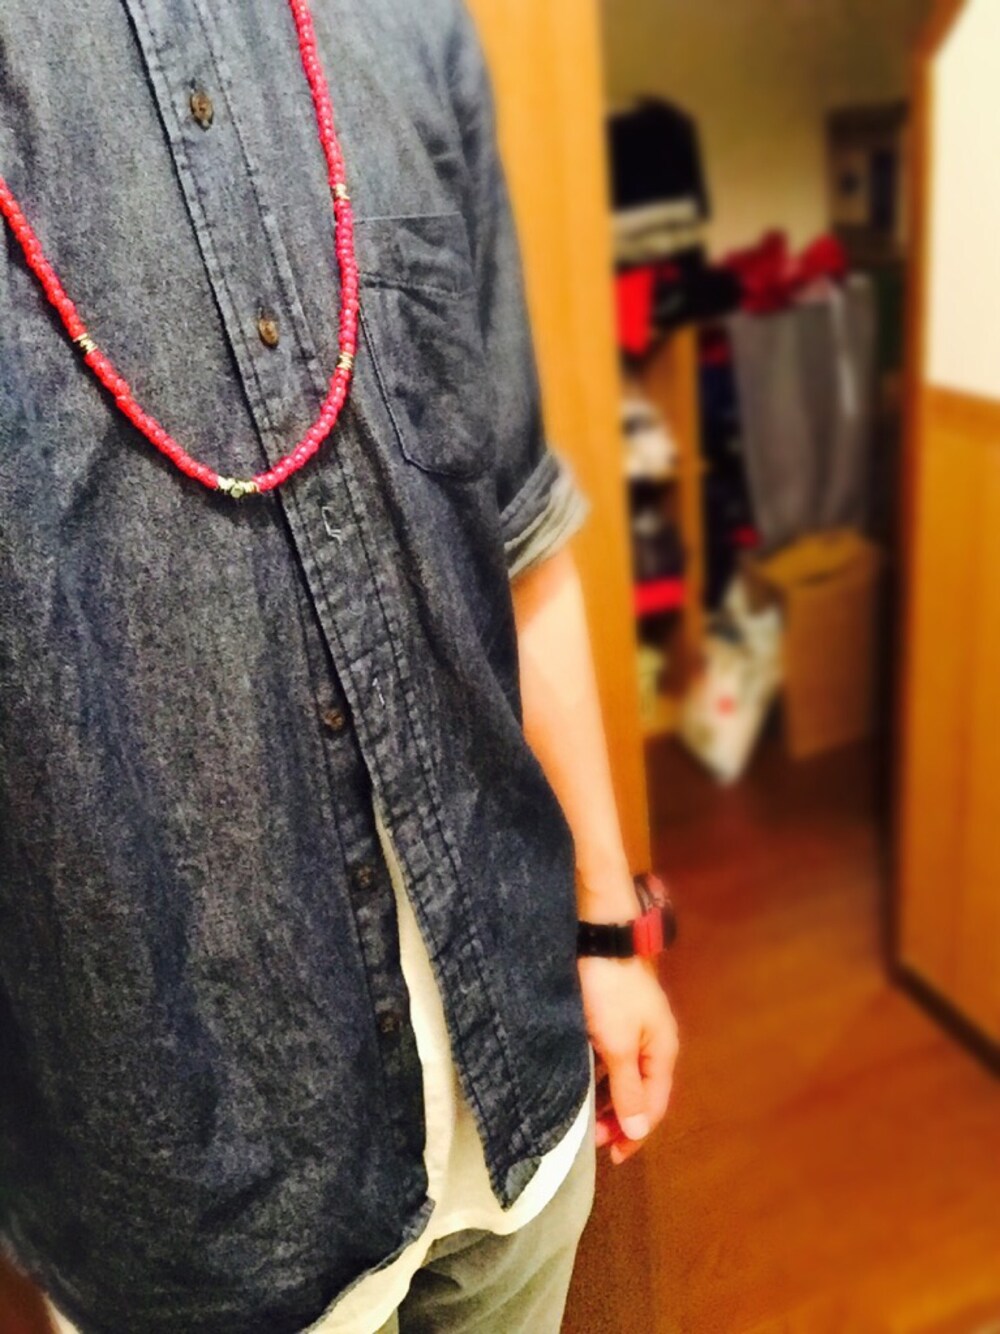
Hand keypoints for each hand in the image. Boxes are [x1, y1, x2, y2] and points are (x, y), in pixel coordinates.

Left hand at [578, 954, 677, 1164]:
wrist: (600, 936)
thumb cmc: (611, 992)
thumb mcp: (619, 1045)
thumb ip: (629, 1088)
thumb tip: (639, 1129)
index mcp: (662, 1051)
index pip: (653, 1106)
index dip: (634, 1134)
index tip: (612, 1156)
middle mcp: (654, 1041)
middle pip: (640, 1092)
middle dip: (619, 1118)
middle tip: (593, 1139)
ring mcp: (636, 1026)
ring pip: (624, 1074)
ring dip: (608, 1098)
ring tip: (585, 1116)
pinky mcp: (616, 1014)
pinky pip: (611, 1056)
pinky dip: (599, 1074)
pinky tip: (582, 1080)